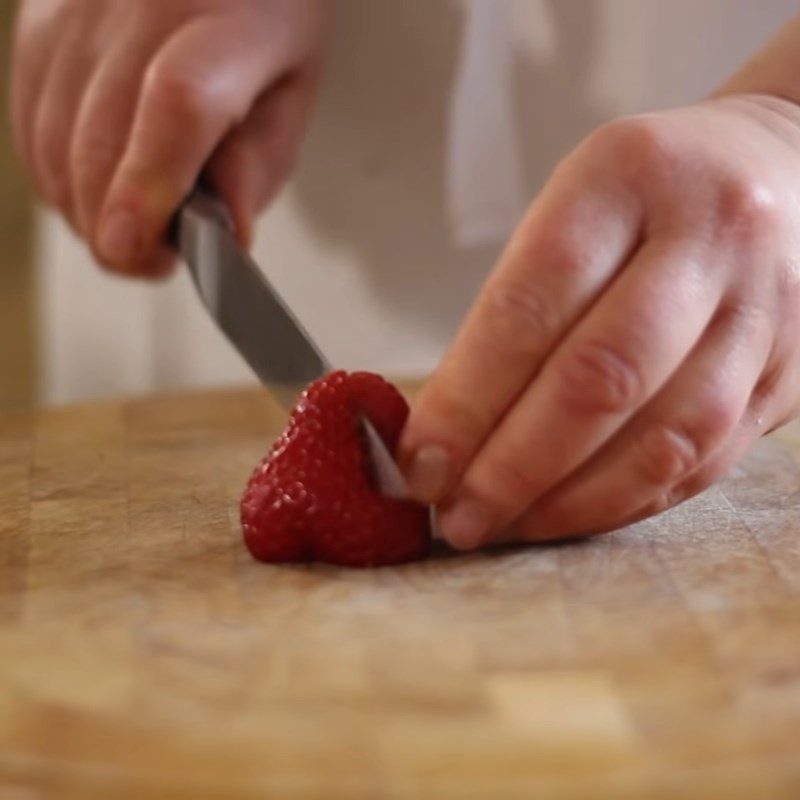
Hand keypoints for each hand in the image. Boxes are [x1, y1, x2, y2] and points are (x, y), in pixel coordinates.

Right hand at [11, 0, 324, 275]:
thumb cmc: (260, 21)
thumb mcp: (291, 90)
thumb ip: (261, 162)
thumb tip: (227, 234)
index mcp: (226, 21)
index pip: (179, 103)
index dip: (150, 183)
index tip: (139, 245)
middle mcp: (137, 5)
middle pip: (99, 139)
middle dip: (118, 231)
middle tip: (156, 259)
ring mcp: (74, 11)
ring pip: (54, 145)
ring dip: (88, 213)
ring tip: (135, 226)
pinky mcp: (36, 24)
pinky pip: (30, 127)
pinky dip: (60, 179)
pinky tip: (99, 190)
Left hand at [400, 95, 799, 548]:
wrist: (790, 167)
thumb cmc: (647, 198)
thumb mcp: (573, 211)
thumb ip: (513, 313)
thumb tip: (445, 431)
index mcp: (624, 177)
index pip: (529, 307)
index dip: (466, 401)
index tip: (421, 462)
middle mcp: (708, 237)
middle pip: (600, 379)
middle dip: (514, 468)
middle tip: (457, 516)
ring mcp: (765, 308)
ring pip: (665, 436)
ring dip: (572, 501)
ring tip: (507, 526)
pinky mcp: (793, 371)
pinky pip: (707, 460)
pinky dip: (628, 502)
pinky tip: (573, 515)